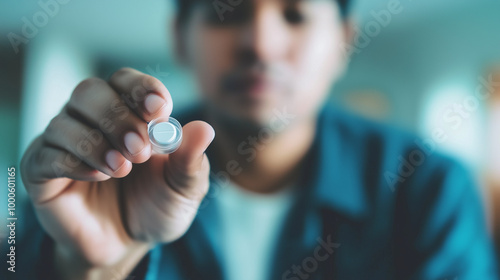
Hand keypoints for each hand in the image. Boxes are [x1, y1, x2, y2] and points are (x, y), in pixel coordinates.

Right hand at [20, 68, 213, 274]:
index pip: (126, 82)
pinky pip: (47, 154)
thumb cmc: (156, 205)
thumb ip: (191, 161)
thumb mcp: (183, 187)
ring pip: (65, 121)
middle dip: (118, 117)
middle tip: (141, 150)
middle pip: (90, 92)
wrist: (128, 243)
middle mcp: (92, 120)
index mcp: (128, 113)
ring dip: (97, 143)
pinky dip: (74, 162)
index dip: (141, 89)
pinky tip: (98, 176)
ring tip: (122, 169)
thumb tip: (204, 129)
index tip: (159, 109)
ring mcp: (64, 143)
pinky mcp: (41, 170)